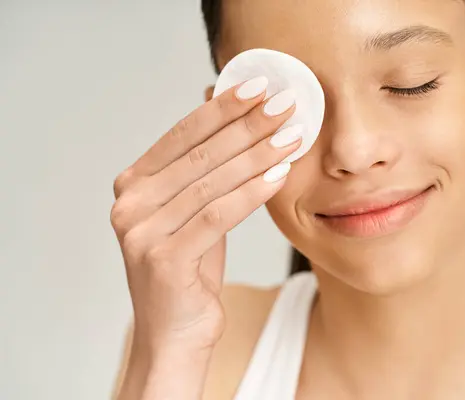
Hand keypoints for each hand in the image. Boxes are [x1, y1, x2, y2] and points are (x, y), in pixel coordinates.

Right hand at [111, 77, 299, 352]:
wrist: (175, 335)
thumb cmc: (190, 270)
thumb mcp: (194, 212)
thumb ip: (203, 168)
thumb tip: (223, 109)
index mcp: (133, 184)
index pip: (183, 133)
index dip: (222, 107)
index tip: (259, 85)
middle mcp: (129, 203)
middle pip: (200, 153)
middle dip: (248, 125)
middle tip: (286, 104)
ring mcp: (141, 231)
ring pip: (212, 181)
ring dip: (258, 155)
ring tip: (293, 136)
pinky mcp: (163, 259)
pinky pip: (218, 215)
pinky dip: (252, 192)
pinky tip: (280, 174)